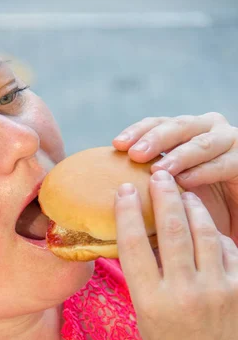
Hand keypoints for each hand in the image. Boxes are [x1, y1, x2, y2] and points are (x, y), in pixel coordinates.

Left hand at [113, 113, 237, 244]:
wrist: (234, 215)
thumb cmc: (199, 204)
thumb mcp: (171, 189)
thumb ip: (150, 183)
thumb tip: (114, 193)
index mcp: (185, 132)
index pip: (157, 124)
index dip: (137, 131)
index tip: (116, 145)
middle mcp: (206, 129)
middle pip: (177, 126)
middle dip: (154, 139)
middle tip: (134, 154)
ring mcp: (228, 141)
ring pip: (201, 143)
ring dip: (178, 156)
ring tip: (158, 171)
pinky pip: (222, 163)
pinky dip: (203, 172)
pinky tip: (185, 182)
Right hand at [115, 170, 237, 339]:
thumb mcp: (145, 318)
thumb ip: (145, 279)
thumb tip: (144, 238)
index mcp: (151, 302)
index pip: (133, 245)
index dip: (127, 212)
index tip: (124, 191)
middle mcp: (183, 293)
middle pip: (170, 230)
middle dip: (163, 196)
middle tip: (158, 175)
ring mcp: (217, 291)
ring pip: (204, 233)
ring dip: (192, 207)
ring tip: (184, 193)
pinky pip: (228, 251)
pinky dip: (216, 235)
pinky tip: (206, 228)